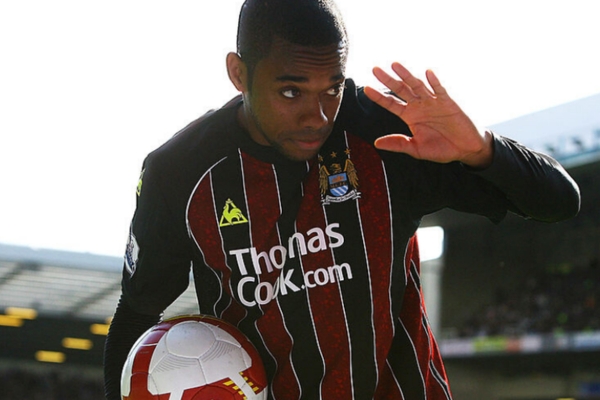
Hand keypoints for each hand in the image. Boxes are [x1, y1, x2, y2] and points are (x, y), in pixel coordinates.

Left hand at [364, 62, 492, 167]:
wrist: (464, 150)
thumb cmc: (441, 149)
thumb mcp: (416, 149)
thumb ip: (398, 144)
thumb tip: (376, 143)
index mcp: (410, 116)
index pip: (391, 104)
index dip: (379, 97)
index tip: (367, 89)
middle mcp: (419, 106)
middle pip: (401, 90)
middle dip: (388, 80)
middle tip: (375, 69)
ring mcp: (433, 102)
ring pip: (417, 86)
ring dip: (407, 75)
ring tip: (395, 65)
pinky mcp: (448, 102)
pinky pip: (440, 90)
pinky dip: (434, 82)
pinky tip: (427, 73)